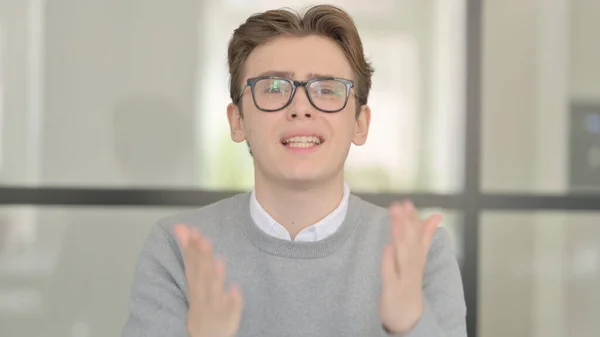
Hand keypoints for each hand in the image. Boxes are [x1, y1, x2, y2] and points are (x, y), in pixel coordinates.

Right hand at [174, 224, 243, 336]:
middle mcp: (203, 293)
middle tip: (203, 240)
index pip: (191, 262)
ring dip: (216, 276)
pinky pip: (231, 308)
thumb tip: (182, 227)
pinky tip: (235, 289)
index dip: (190, 247)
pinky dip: (232, 300)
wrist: (206, 335)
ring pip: (214, 289)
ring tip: (218, 261)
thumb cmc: (201, 302)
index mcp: (196, 283)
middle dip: (202, 257)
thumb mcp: (194, 278)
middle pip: (202, 274)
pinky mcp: (228, 315)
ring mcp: (215, 304)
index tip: (190, 230)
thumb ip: (190, 253)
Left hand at [379, 201, 442, 333]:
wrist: (407, 317)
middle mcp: (413, 268)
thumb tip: (437, 215)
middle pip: (411, 243)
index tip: (407, 202)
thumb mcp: (418, 260)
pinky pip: (392, 275)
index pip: (416, 236)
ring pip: (405, 256)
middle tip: (402, 205)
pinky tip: (387, 247)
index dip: (412, 219)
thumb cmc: (409, 285)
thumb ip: (425, 237)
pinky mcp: (394, 291)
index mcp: (417, 258)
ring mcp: (404, 279)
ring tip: (395, 220)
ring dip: (401, 237)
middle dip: (407, 224)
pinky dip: (390, 262)